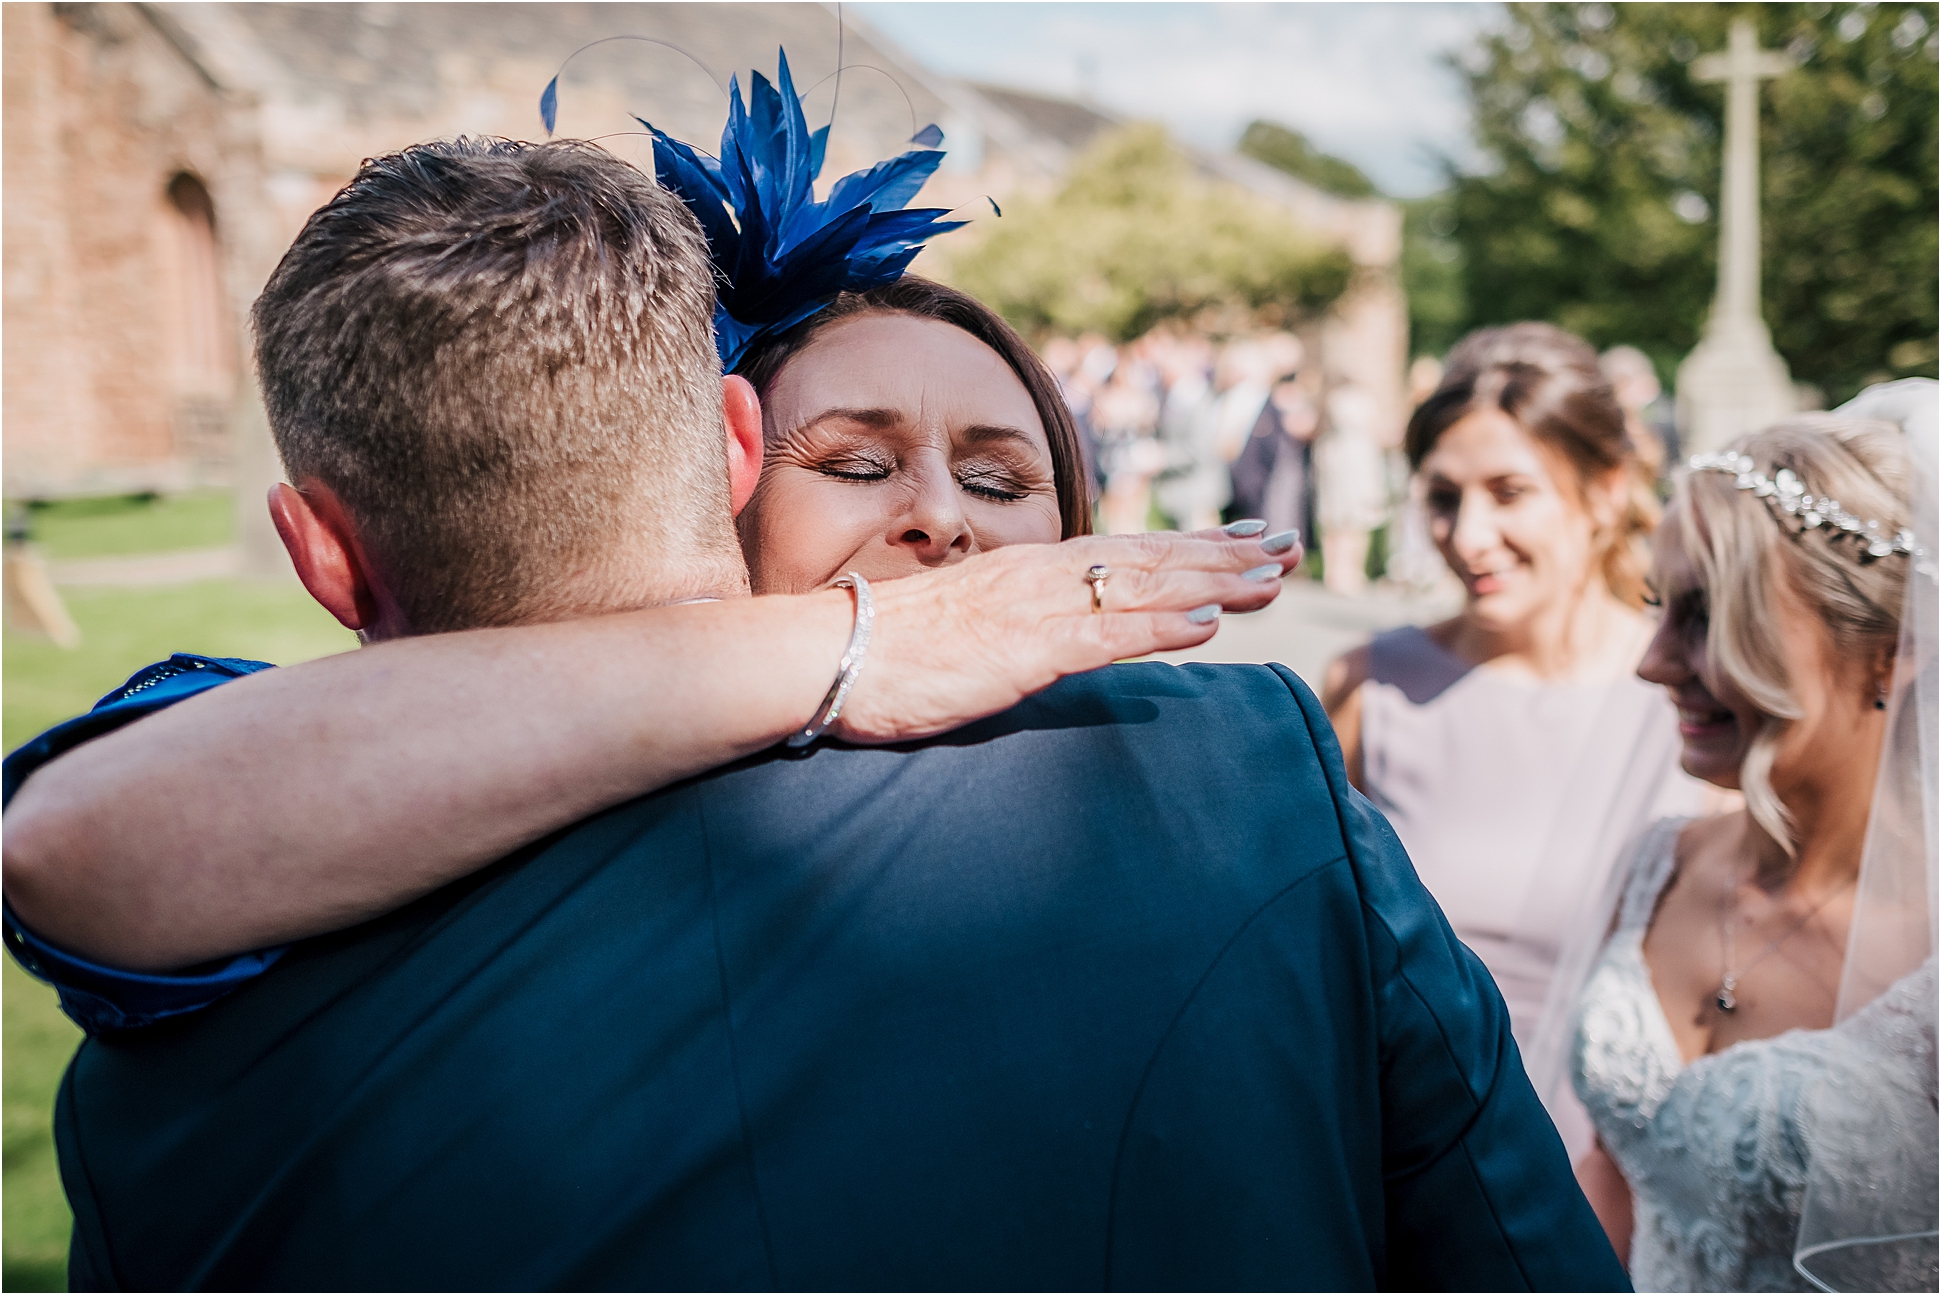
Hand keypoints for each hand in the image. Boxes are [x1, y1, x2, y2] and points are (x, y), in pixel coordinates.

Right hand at [834, 524, 1302, 742]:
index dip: (1196, 548)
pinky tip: (1208, 624)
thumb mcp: (971, 629)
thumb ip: (1020, 625)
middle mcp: (1044, 578)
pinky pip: (1105, 636)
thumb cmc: (889, 650)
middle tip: (1292, 550)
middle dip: (1227, 557)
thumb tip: (1055, 636)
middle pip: (1153, 561)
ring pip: (1144, 588)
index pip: (1130, 553)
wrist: (829, 656)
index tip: (1250, 542)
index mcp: (1033, 574)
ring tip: (1274, 579)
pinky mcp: (1025, 651)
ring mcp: (1037, 610)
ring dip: (1215, 583)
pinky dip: (1160, 627)